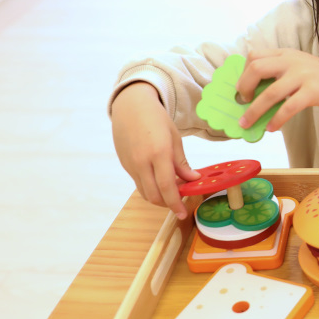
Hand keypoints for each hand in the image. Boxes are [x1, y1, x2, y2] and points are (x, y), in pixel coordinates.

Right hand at [110, 82, 200, 219]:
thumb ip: (182, 163)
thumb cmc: (156, 119)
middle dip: (168, 204)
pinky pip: (138, 183)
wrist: (130, 106)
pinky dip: (150, 187)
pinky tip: (159, 181)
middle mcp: (142, 162)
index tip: (183, 212)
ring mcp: (131, 164)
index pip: (168, 187)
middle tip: (180, 201)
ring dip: (158, 197)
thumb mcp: (174, 138)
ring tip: (171, 191)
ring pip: (145, 192)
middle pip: (154, 196)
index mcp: (159, 153)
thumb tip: (193, 180)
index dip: (176, 203)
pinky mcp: (125, 165)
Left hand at [237, 49, 318, 133]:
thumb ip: (278, 73)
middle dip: (244, 88)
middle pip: (256, 68)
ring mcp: (302, 75)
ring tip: (247, 123)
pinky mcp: (312, 91)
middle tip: (243, 102)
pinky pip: (288, 107)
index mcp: (285, 54)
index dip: (243, 73)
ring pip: (270, 93)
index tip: (243, 89)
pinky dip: (276, 119)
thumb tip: (253, 95)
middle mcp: (291, 61)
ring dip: (254, 110)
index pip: (254, 56)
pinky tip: (272, 128)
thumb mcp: (297, 67)